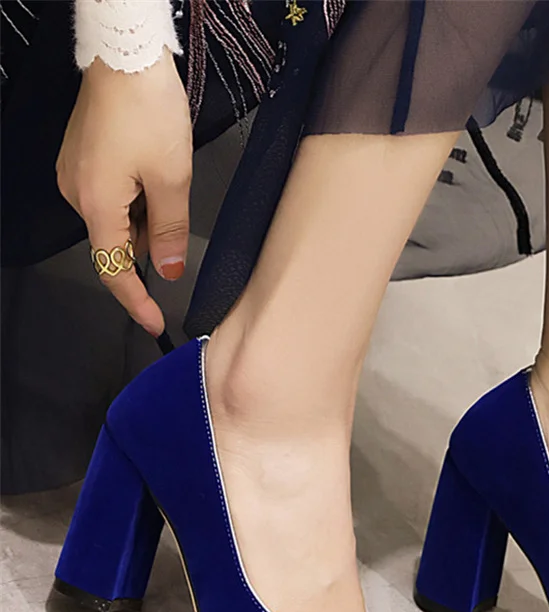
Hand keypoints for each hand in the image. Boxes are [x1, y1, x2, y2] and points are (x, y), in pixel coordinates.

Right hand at [57, 52, 191, 336]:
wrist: (126, 58)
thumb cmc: (149, 112)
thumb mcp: (172, 180)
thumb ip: (170, 231)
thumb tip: (168, 270)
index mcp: (97, 205)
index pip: (114, 270)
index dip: (135, 301)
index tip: (153, 322)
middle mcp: (77, 194)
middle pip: (117, 243)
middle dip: (150, 243)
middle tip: (176, 215)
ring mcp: (76, 174)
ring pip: (117, 220)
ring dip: (145, 218)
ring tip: (166, 180)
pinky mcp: (82, 159)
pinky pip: (111, 197)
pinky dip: (136, 200)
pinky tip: (153, 175)